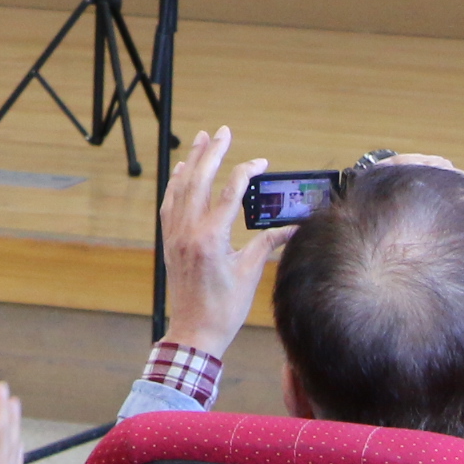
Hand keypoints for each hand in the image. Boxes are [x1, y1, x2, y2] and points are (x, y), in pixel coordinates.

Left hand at [159, 125, 280, 360]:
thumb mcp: (251, 273)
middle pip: (200, 181)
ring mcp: (176, 235)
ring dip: (192, 161)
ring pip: (181, 189)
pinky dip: (176, 185)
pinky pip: (170, 205)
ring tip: (202, 139)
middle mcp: (189, 231)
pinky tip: (182, 171)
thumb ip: (268, 243)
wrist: (195, 331)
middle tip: (224, 131)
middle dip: (213, 153)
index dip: (246, 172)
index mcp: (212, 238)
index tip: (261, 162)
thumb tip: (293, 227)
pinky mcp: (170, 242)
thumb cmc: (224, 307)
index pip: (229, 193)